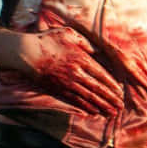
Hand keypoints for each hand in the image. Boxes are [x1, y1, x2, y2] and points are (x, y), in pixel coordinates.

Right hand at [0, 27, 123, 111]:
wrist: (25, 51)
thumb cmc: (47, 40)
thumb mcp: (69, 34)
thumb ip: (86, 43)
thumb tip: (98, 51)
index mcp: (81, 59)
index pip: (102, 75)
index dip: (112, 86)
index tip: (120, 93)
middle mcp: (76, 72)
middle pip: (97, 89)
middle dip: (111, 99)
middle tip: (120, 107)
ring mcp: (66, 82)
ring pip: (88, 97)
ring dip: (101, 106)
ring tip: (112, 113)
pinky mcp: (57, 89)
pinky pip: (74, 100)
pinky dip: (85, 106)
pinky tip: (94, 111)